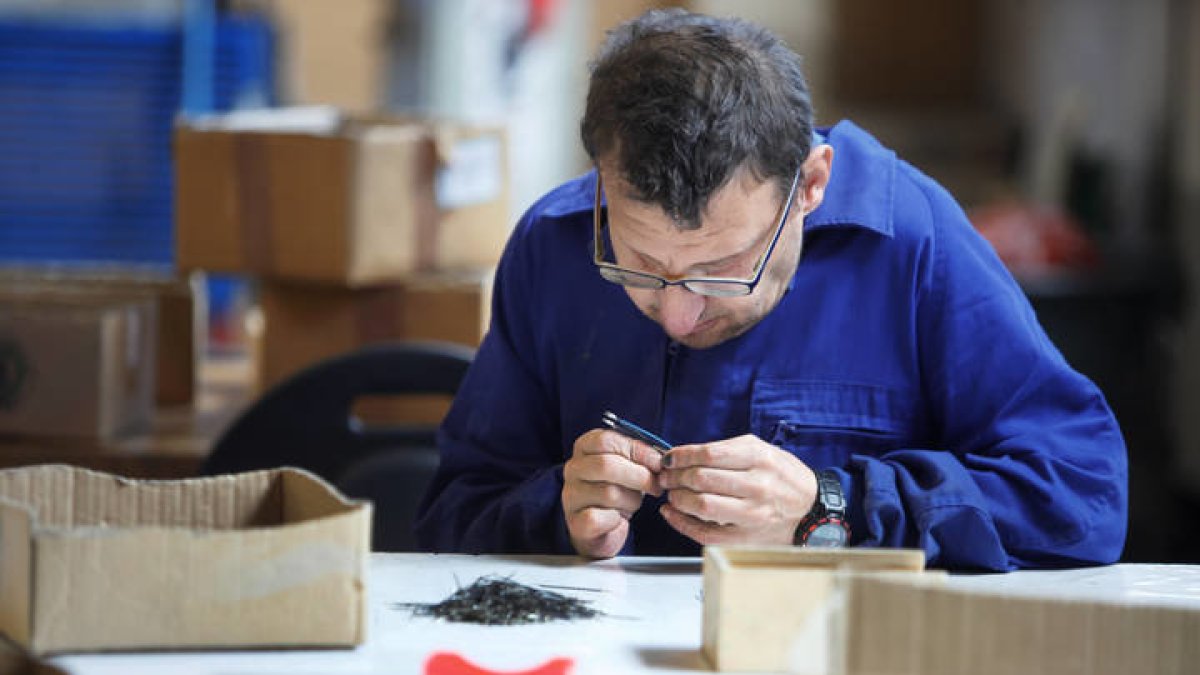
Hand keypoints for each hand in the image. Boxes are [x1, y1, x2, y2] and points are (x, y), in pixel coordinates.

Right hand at [562, 428, 663, 557]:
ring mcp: (571, 495)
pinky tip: (618, 518)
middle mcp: (573, 468)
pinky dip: (617, 519)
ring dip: (632, 500)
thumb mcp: (628, 467)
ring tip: (633, 503)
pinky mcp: (576, 522)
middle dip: (640, 476)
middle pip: (606, 465)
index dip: (637, 450)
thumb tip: (660, 460)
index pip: (606, 440)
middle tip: (656, 486)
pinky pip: (601, 518)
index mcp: (584, 447)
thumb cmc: (618, 490)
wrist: (602, 528)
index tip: (658, 463)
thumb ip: (640, 458)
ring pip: (609, 493)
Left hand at [657, 434, 817, 545]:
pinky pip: (707, 533)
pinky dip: (683, 523)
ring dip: (678, 498)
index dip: (681, 456)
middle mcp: (757, 486)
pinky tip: (673, 513)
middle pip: (701, 479)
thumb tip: (686, 455)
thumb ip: (727, 451)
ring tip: (672, 493)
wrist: (813, 509)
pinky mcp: (747, 537)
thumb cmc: (784, 477)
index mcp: (760, 459)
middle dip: (675, 477)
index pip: (709, 454)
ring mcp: (752, 514)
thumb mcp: (764, 450)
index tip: (669, 458)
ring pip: (701, 505)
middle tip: (667, 477)